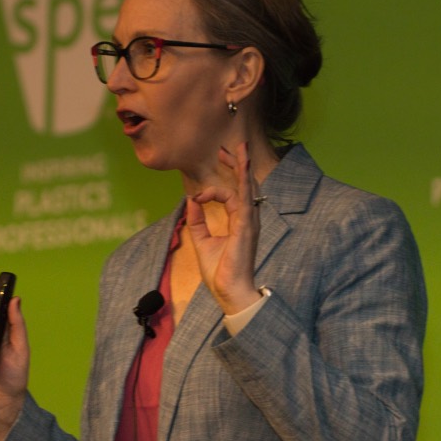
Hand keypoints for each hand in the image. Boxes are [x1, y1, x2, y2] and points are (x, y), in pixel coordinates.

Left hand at [187, 142, 261, 313]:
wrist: (229, 292)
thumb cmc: (220, 272)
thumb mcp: (202, 241)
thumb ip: (197, 221)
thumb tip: (191, 201)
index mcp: (238, 221)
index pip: (229, 195)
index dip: (211, 191)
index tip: (196, 199)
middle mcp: (247, 218)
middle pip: (244, 185)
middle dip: (235, 165)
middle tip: (225, 149)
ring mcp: (249, 221)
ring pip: (248, 187)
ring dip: (243, 167)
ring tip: (241, 148)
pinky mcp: (247, 226)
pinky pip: (246, 198)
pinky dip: (244, 181)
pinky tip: (243, 165)